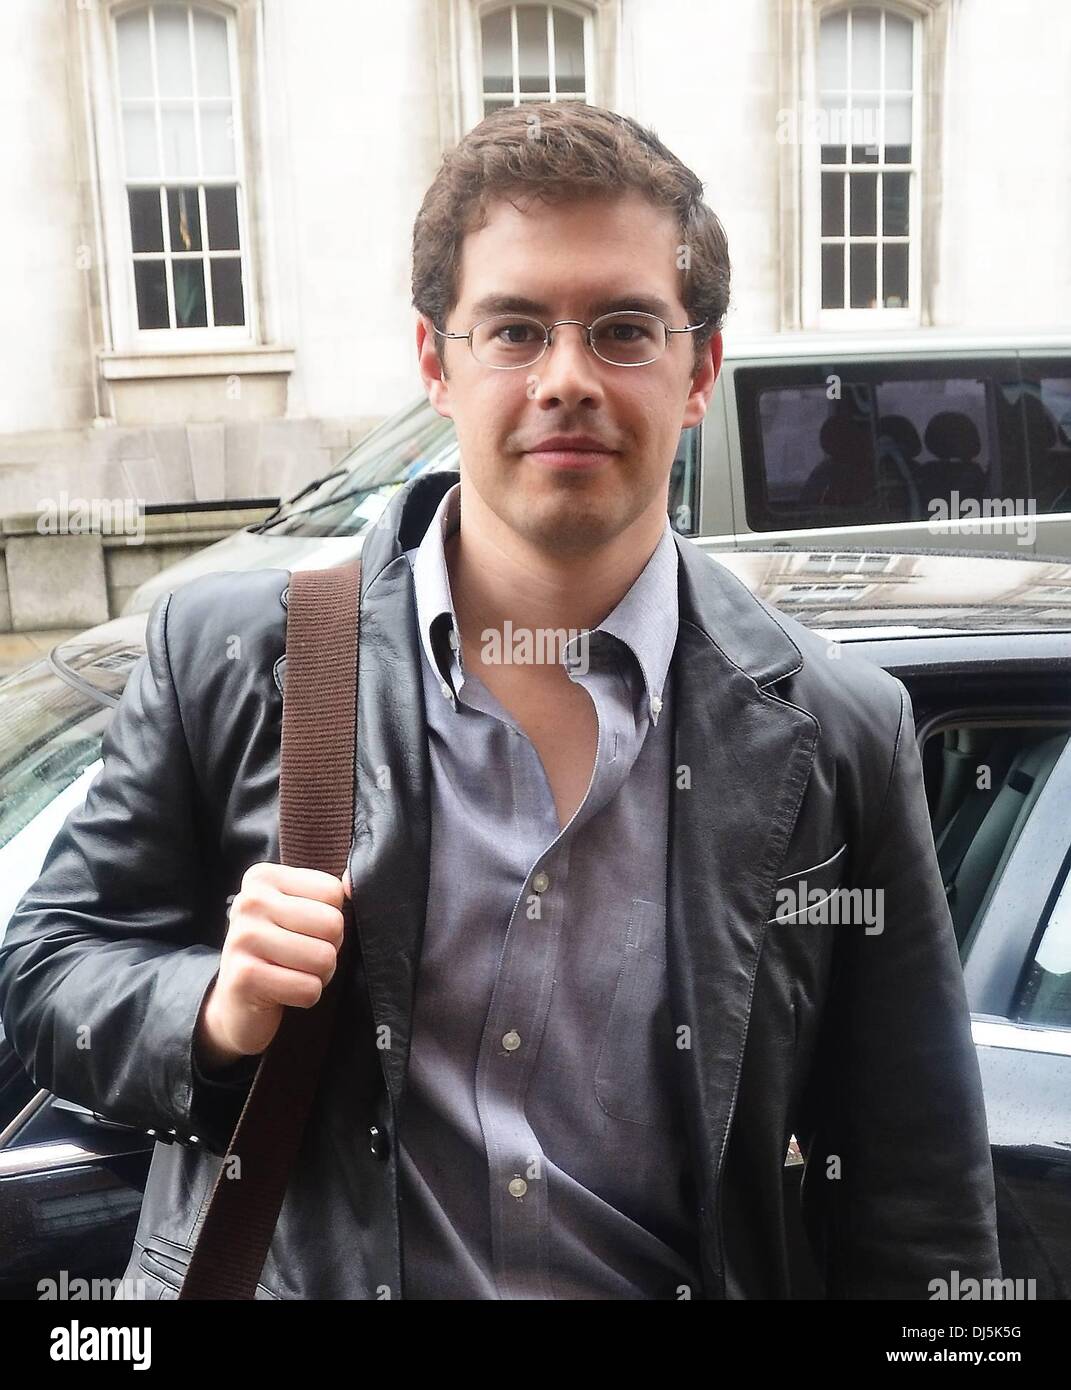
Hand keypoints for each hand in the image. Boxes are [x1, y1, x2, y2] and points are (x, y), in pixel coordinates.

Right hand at [194, 862, 349, 1070]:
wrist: (236, 1001)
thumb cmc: (278, 951)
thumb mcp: (300, 911)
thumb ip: (330, 893)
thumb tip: (352, 881)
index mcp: (263, 877)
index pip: (333, 891)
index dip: (332, 919)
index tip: (306, 930)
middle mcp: (249, 901)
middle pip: (332, 924)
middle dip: (329, 949)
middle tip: (303, 957)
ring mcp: (242, 938)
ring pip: (324, 958)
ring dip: (319, 975)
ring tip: (294, 973)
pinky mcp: (244, 977)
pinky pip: (309, 989)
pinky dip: (306, 997)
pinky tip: (284, 992)